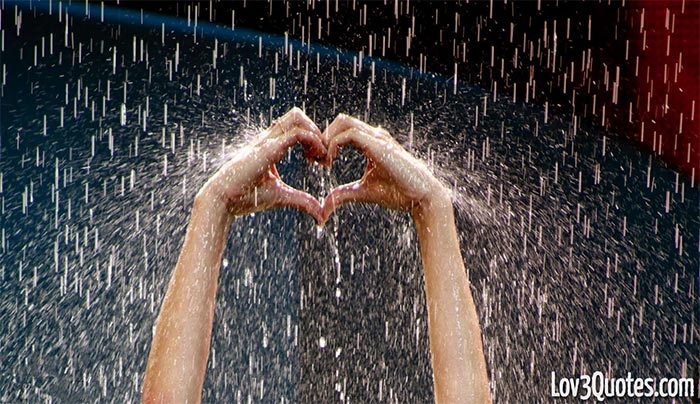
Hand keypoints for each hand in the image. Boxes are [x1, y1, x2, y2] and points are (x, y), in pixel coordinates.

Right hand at [198, 107, 325, 221]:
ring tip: (320, 156)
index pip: (294, 127)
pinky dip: (312, 141)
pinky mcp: (268, 148)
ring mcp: (267, 141)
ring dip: (315, 134)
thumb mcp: (281, 197)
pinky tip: (315, 158)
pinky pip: (296, 134)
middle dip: (315, 130)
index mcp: (269, 146)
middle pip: (296, 115)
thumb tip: (320, 215)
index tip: (317, 160)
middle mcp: (268, 139)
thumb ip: (302, 201)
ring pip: (297, 117)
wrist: (223, 200)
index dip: (311, 138)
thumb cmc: (246, 198)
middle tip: (321, 155)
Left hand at [320, 114, 448, 223]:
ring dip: (326, 138)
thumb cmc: (399, 194)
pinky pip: (349, 135)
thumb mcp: (363, 191)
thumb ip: (344, 193)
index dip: (325, 142)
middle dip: (322, 136)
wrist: (421, 197)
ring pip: (343, 122)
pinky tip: (330, 161)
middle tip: (314, 159)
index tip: (316, 162)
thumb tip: (325, 203)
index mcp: (371, 143)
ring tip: (322, 160)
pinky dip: (334, 145)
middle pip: (340, 121)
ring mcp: (377, 138)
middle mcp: (374, 136)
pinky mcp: (378, 145)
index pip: (342, 130)